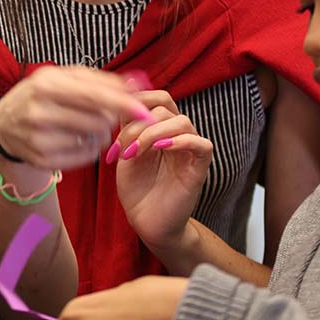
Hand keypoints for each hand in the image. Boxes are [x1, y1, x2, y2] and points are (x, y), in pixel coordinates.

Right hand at [0, 66, 151, 170]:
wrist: (6, 123)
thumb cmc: (42, 94)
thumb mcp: (64, 76)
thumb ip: (100, 79)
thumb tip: (136, 83)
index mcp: (45, 86)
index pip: (92, 96)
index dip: (122, 103)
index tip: (144, 110)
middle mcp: (39, 113)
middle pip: (98, 120)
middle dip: (110, 115)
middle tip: (102, 110)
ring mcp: (39, 140)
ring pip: (95, 139)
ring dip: (100, 130)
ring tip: (84, 121)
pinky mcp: (42, 160)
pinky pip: (86, 156)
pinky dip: (90, 146)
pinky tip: (76, 137)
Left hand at [111, 92, 212, 250]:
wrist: (146, 222)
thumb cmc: (136, 189)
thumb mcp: (125, 153)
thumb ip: (126, 129)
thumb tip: (121, 100)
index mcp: (159, 128)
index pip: (157, 97)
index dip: (138, 98)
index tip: (117, 116)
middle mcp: (176, 134)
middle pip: (166, 105)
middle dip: (139, 122)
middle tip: (123, 146)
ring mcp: (189, 150)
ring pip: (182, 121)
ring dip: (153, 133)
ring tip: (135, 153)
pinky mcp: (199, 167)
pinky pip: (202, 144)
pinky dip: (181, 141)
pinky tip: (161, 149)